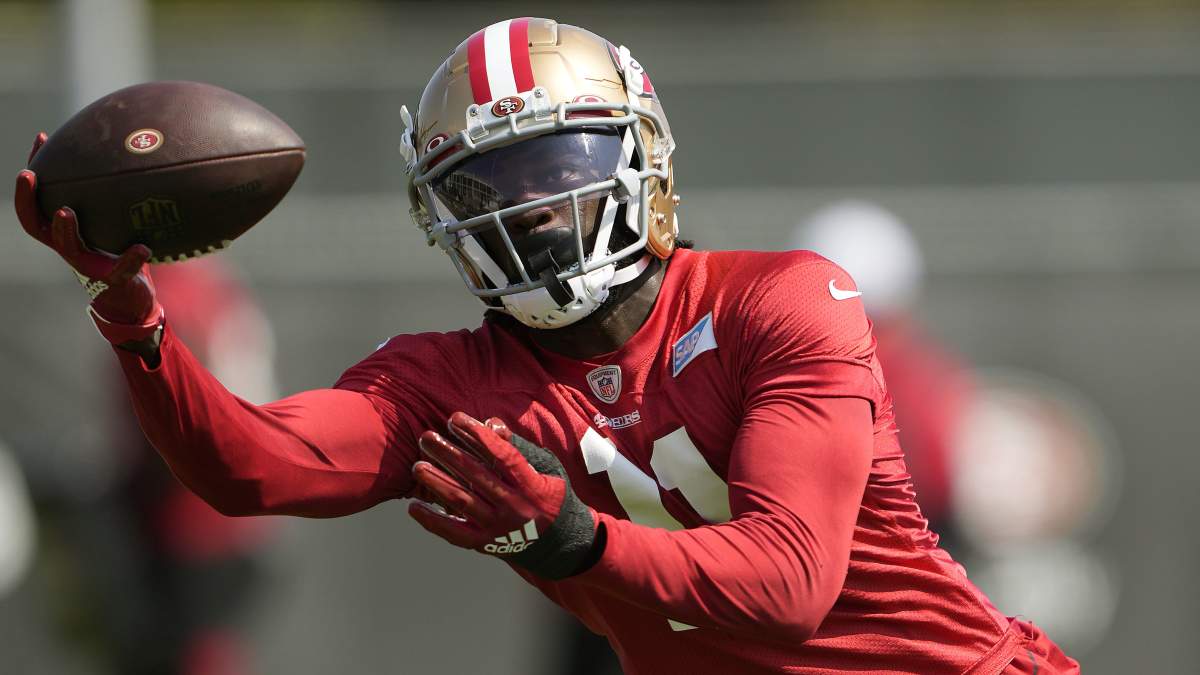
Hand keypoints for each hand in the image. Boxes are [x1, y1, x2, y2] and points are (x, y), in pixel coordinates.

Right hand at [14, 133, 162, 343]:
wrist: (130, 297)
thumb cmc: (117, 251)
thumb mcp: (111, 224)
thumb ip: (109, 201)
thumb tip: (118, 157)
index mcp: (64, 233)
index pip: (37, 205)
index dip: (35, 176)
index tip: (39, 142)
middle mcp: (69, 248)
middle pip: (36, 226)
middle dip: (28, 200)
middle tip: (29, 175)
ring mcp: (87, 265)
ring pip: (68, 249)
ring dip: (65, 230)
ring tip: (66, 212)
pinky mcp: (112, 280)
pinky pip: (120, 269)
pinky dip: (131, 258)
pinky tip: (142, 248)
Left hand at [408, 412, 598, 579]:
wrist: (561, 544)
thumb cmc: (550, 496)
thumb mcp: (545, 469)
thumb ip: (517, 448)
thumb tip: (490, 424)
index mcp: (532, 485)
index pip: (503, 456)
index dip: (478, 436)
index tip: (456, 419)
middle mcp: (515, 507)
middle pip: (476, 476)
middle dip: (449, 454)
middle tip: (427, 437)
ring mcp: (499, 528)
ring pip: (462, 502)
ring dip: (437, 482)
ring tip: (418, 465)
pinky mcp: (486, 544)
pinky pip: (455, 533)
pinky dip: (433, 521)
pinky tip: (414, 507)